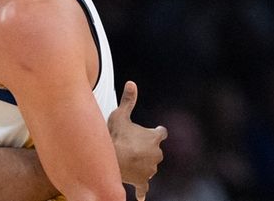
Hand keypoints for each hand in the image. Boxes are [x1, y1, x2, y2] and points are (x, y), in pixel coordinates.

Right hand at [108, 81, 167, 200]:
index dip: (157, 131)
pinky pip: (143, 188)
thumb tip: (132, 83)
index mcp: (154, 138)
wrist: (112, 159)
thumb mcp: (120, 115)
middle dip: (147, 149)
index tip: (154, 131)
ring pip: (149, 167)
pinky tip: (140, 196)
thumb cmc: (116, 136)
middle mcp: (157, 154)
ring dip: (142, 164)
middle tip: (133, 146)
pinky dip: (142, 191)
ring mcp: (150, 170)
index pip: (161, 133)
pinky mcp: (142, 182)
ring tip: (128, 161)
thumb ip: (128, 100)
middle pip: (156, 151)